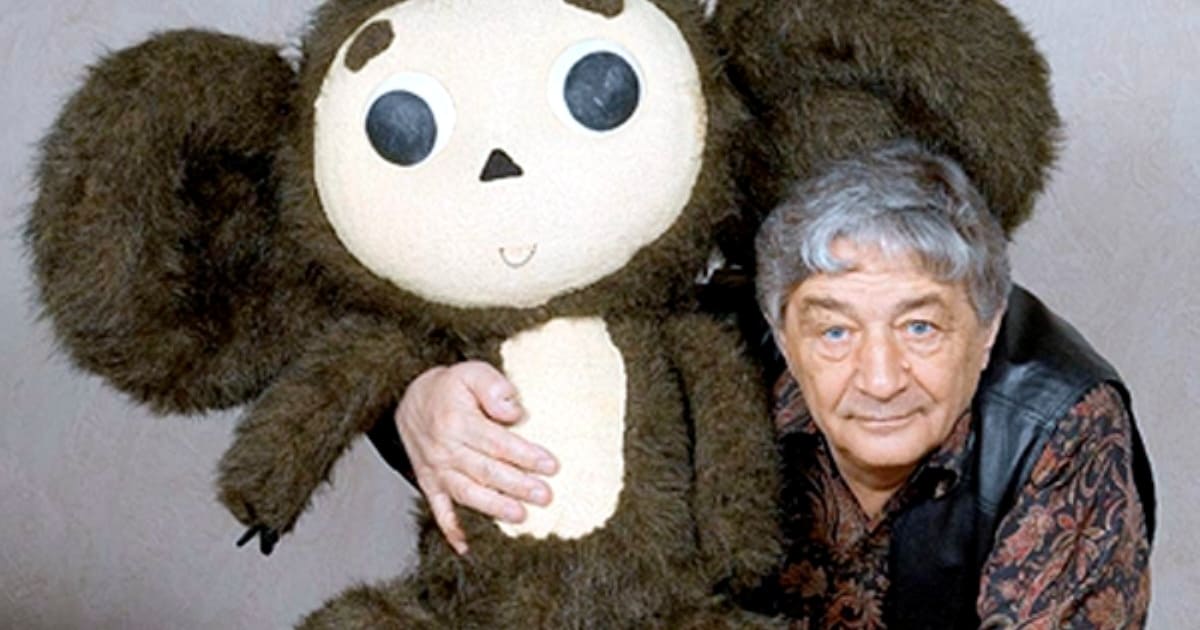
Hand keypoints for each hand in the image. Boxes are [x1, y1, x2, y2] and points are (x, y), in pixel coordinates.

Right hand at [396, 361, 557, 553]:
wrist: (409, 399)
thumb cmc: (449, 388)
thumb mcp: (471, 372)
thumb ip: (493, 387)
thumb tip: (513, 411)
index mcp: (457, 421)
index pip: (496, 442)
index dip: (524, 454)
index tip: (550, 465)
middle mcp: (445, 449)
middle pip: (485, 470)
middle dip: (517, 485)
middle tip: (545, 495)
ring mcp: (436, 469)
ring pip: (467, 493)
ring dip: (493, 507)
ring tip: (520, 516)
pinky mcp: (430, 483)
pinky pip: (438, 510)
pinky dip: (451, 530)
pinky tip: (466, 547)